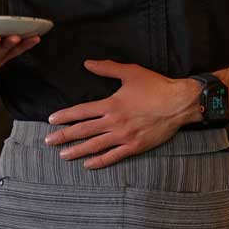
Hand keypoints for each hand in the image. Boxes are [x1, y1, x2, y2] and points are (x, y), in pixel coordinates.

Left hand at [44, 60, 201, 169]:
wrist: (179, 103)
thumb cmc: (155, 86)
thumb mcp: (130, 72)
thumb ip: (107, 68)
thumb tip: (87, 63)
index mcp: (111, 104)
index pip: (81, 112)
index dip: (65, 116)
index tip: (51, 120)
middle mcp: (114, 122)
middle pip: (83, 131)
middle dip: (64, 136)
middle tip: (48, 141)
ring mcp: (124, 136)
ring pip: (95, 146)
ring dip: (77, 151)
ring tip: (62, 155)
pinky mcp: (135, 146)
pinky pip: (113, 156)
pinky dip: (99, 161)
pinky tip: (88, 164)